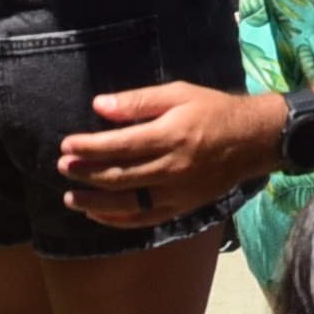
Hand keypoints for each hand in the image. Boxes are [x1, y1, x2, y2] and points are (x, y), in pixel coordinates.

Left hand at [56, 82, 282, 219]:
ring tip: (69, 195)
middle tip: (61, 167)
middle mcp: (172, 167)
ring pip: (126, 203)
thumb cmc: (213, 110)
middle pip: (118, 175)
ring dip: (93, 200)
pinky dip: (115, 219)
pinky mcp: (180, 208)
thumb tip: (100, 106)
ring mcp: (176, 192)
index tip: (66, 145)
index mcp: (171, 135)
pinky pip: (142, 219)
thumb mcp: (180, 93)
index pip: (120, 145)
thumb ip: (139, 101)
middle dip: (85, 172)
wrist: (252, 140)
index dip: (89, 147)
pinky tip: (96, 212)